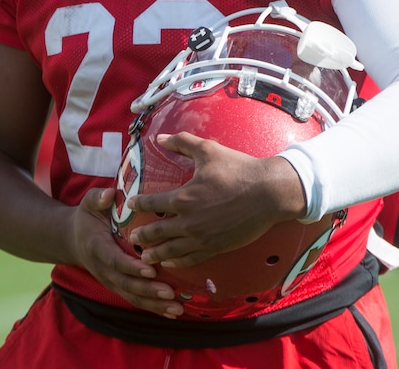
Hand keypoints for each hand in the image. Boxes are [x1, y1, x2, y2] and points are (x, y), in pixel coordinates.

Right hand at [71, 188, 183, 317]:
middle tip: (169, 293)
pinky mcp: (118, 286)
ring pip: (132, 296)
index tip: (151, 269)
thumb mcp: (89, 203)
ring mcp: (110, 280)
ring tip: (176, 308)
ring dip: (154, 304)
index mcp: (98, 248)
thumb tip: (109, 194)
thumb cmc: (88, 217)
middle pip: (126, 284)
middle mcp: (103, 269)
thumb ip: (98, 198)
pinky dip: (153, 307)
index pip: (116, 261)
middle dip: (148, 291)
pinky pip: (135, 299)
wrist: (73, 239)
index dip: (132, 267)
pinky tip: (172, 311)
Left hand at [126, 132, 305, 267]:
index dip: (139, 204)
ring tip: (145, 257)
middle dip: (142, 235)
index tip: (130, 204)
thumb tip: (161, 138)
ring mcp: (203, 237)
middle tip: (131, 238)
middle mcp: (189, 221)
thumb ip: (183, 143)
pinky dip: (177, 261)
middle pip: (157, 232)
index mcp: (184, 197)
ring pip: (171, 250)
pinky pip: (191, 258)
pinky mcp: (216, 247)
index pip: (153, 204)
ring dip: (155, 253)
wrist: (268, 193)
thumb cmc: (238, 169)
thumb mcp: (208, 150)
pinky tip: (170, 261)